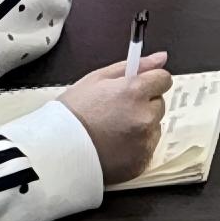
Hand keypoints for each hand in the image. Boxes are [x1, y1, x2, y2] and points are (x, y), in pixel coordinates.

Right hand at [64, 55, 172, 184]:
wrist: (56, 151)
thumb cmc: (72, 111)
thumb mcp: (97, 79)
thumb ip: (134, 66)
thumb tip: (162, 58)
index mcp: (135, 92)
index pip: (163, 79)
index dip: (149, 82)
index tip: (136, 89)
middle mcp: (145, 117)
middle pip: (158, 104)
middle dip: (144, 104)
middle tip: (116, 112)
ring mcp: (145, 142)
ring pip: (154, 127)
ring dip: (141, 126)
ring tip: (113, 132)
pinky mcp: (141, 162)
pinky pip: (147, 149)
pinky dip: (136, 147)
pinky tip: (115, 147)